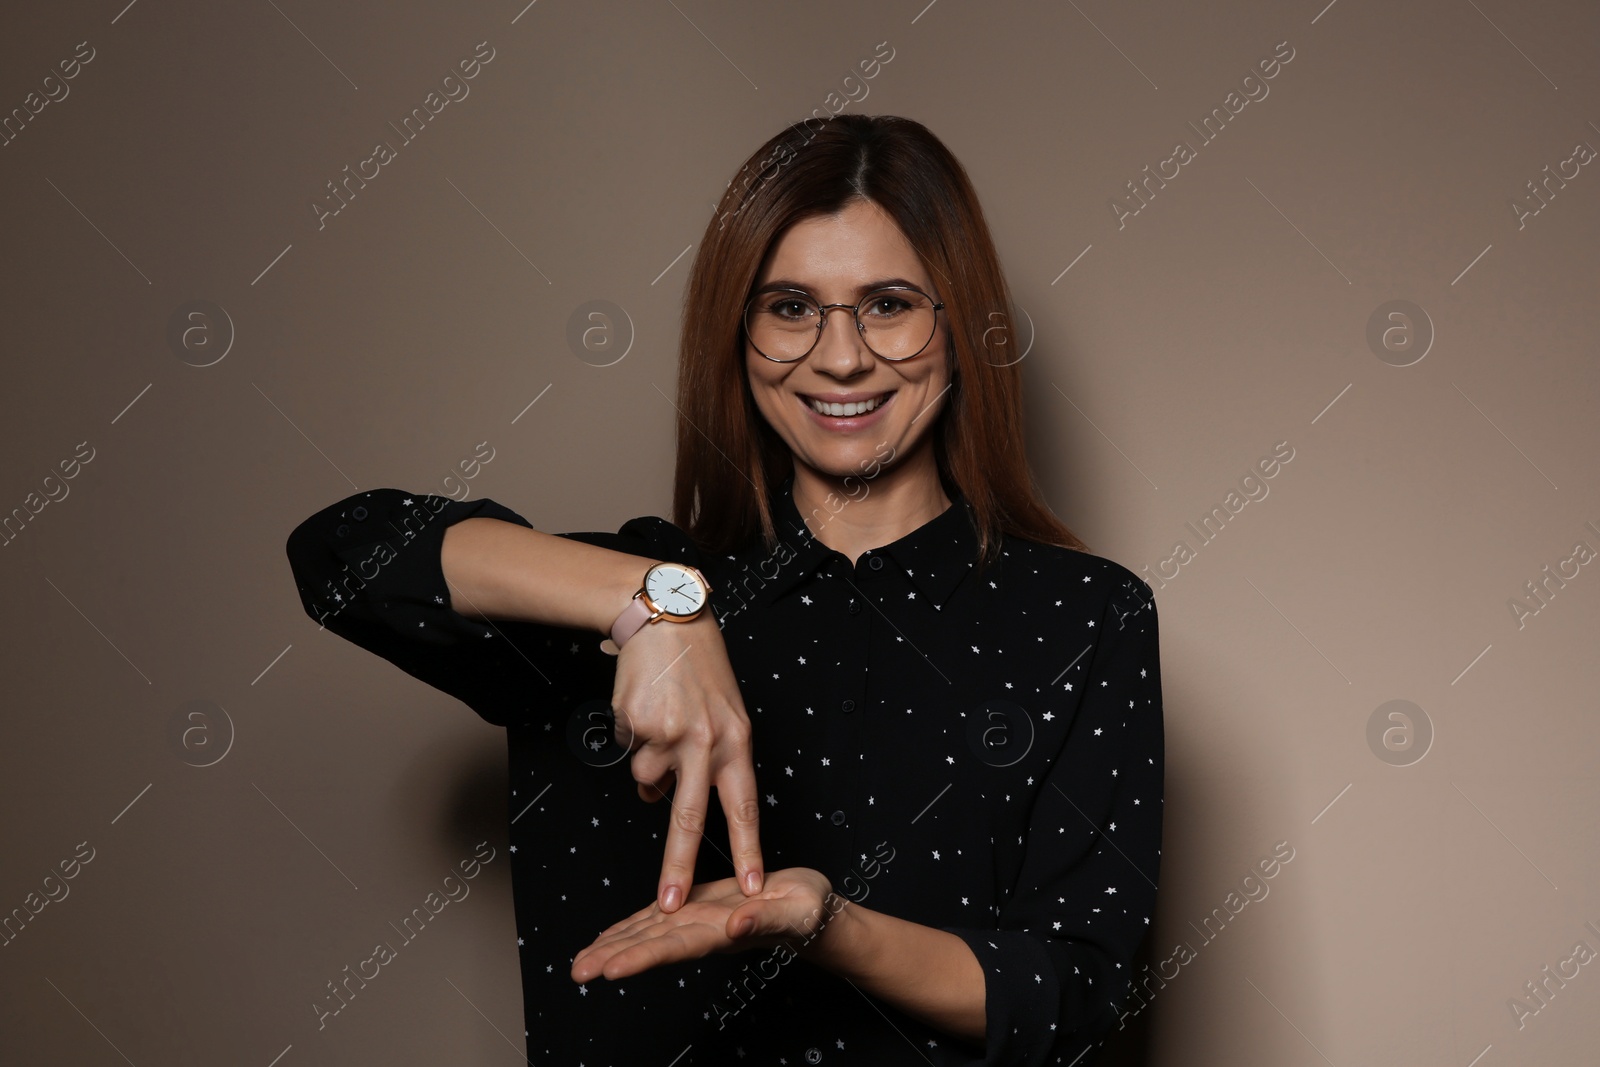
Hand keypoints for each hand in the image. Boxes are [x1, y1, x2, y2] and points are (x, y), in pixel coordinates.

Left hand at [570, 868, 834, 982]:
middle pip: (652, 945)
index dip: (642, 957)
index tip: (611, 969)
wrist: (812, 909)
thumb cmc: (809, 910)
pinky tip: (612, 935)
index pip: (676, 946)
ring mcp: (698, 920)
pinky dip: (632, 927)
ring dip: (615, 946)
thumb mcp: (797, 909)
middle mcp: (704, 930)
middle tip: (579, 970)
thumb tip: (737, 925)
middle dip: (614, 957)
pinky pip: (658, 919)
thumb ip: (767, 920)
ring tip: (582, 961)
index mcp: (723, 931)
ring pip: (649, 934)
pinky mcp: (698, 907)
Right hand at [610, 612, 764, 913]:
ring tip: (658, 722)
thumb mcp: (724, 713)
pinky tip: (643, 706)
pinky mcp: (638, 724)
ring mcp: (670, 733)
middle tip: (670, 903)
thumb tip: (663, 800)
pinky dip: (631, 736)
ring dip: (647, 764)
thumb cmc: (699, 669)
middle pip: (689, 815)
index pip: (745, 806)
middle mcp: (707, 741)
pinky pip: (628, 751)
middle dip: (677, 865)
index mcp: (737, 741)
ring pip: (647, 780)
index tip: (754, 887)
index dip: (748, 849)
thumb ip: (709, 761)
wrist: (668, 620)